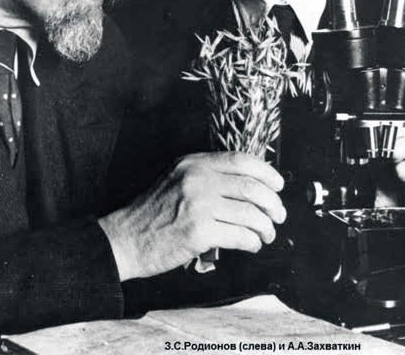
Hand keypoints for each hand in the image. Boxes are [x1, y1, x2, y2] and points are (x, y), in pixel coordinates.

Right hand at [99, 151, 285, 280]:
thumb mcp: (176, 178)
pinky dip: (252, 242)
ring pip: (250, 213)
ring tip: (266, 234)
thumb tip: (247, 183)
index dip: (266, 172)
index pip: (240, 160)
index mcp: (193, 162)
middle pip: (251, 187)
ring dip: (265, 227)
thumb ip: (206, 175)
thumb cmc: (152, 212)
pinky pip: (240, 236)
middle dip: (273, 204)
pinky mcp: (199, 232)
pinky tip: (251, 245)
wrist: (125, 238)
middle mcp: (197, 179)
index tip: (278, 184)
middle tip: (279, 215)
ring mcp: (198, 205)